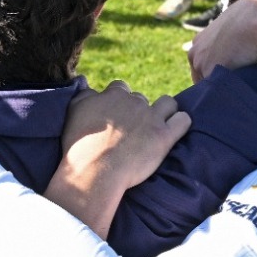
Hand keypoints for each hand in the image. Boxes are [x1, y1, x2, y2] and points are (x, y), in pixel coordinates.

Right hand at [48, 81, 191, 233]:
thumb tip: (88, 84)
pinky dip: (180, 123)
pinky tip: (173, 131)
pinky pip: (183, 120)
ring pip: (167, 103)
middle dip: (137, 111)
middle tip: (130, 130)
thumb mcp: (74, 111)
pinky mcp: (164, 136)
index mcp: (113, 95)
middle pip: (141, 99)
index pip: (120, 88)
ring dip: (164, 111)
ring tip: (156, 126)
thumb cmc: (79, 146)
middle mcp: (133, 101)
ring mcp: (151, 117)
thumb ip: (84, 94)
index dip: (118, 102)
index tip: (114, 117)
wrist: (94, 172)